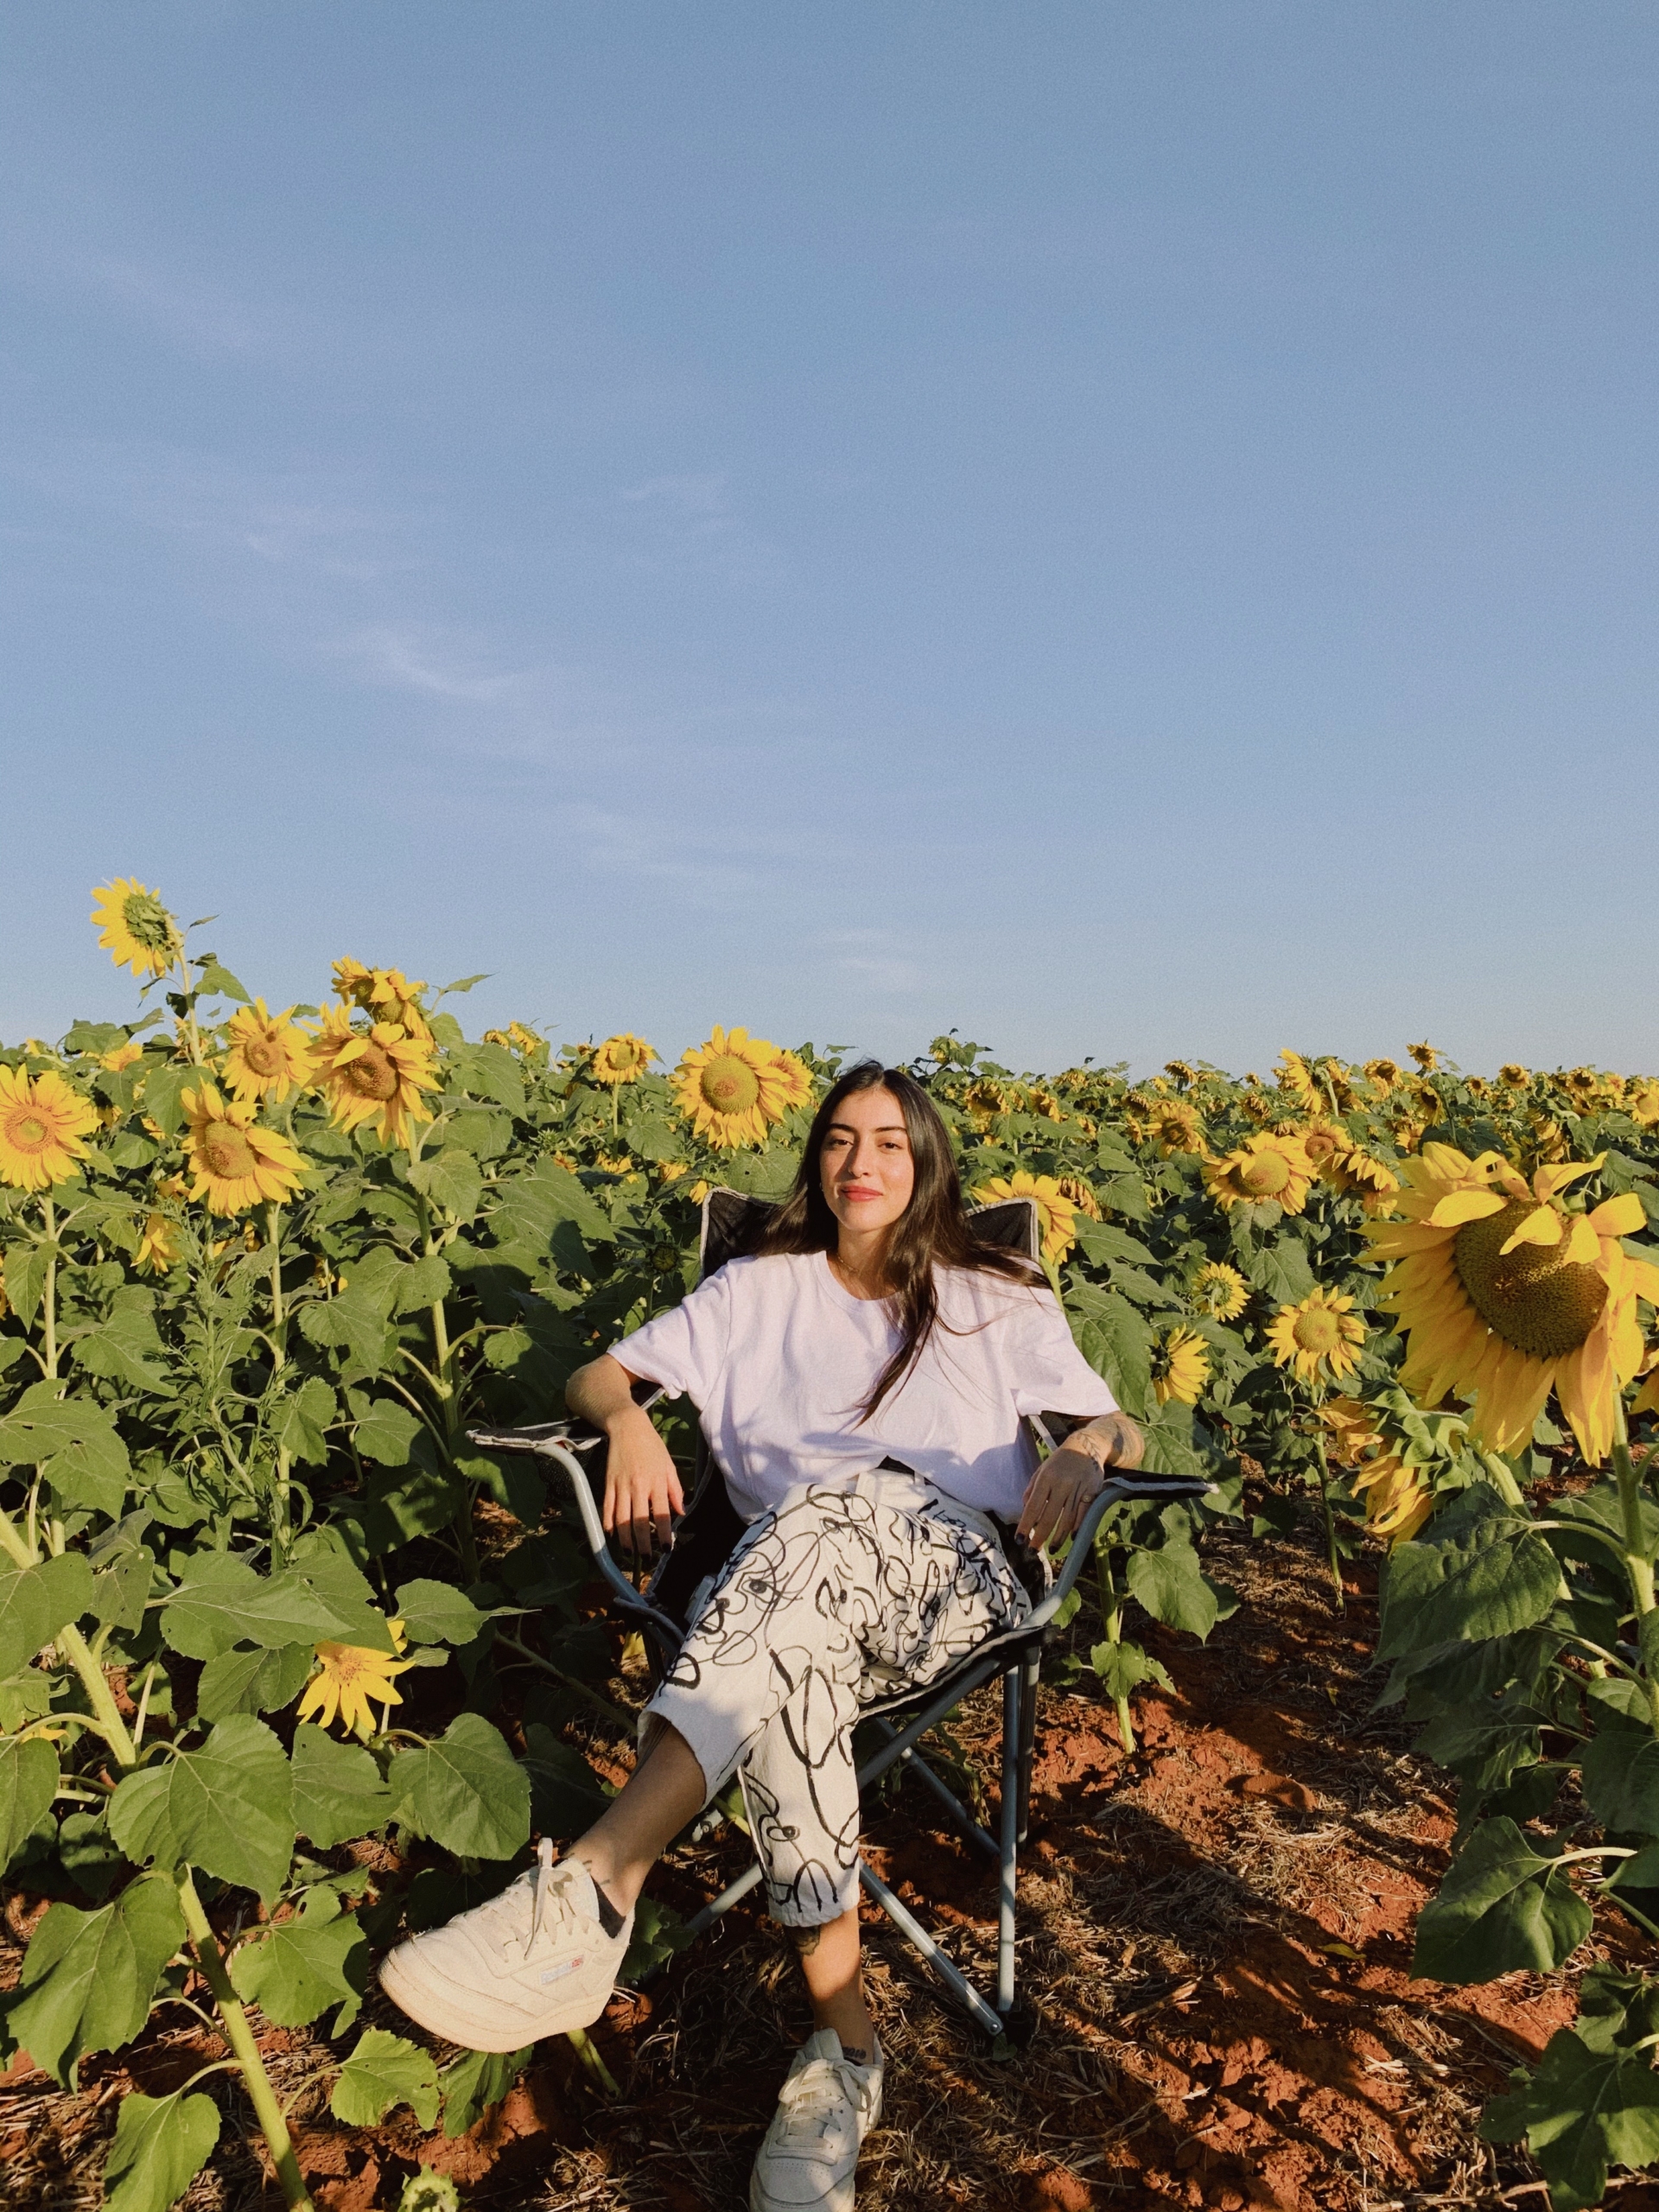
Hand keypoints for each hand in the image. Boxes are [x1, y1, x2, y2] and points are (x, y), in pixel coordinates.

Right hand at [601, 1406, 684, 1557]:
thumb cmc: (652, 1447)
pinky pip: (607, 1508)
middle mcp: (638, 1487)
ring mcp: (621, 1486)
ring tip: (628, 1552)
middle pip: (639, 1522)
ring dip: (625, 1540)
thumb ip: (675, 1490)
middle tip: (647, 1558)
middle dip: (643, 1544)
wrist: (628, 1428)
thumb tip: (680, 1512)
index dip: (664, 1534)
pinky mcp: (608, 1483)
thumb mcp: (669, 1466)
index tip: (666, 1548)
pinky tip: (611, 1535)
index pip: (661, 1515)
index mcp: (656, 1483)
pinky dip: (608, 1524)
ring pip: (622, 1519)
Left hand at [1016, 1414, 1141, 1552]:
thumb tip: (1025, 1511)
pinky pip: (1084, 1513)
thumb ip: (1032, 1489)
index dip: (1026, 1525)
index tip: (1019, 1540)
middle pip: (1050, 1516)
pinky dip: (1078, 1526)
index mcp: (1046, 1478)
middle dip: (1040, 1536)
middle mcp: (1062, 1484)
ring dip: (1059, 1536)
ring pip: (1068, 1518)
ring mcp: (1078, 1488)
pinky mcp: (1092, 1491)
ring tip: (1053, 1549)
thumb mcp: (1041, 1470)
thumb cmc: (1059, 1461)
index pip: (1033, 1507)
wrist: (1086, 1446)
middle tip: (1034, 1550)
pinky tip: (1072, 1537)